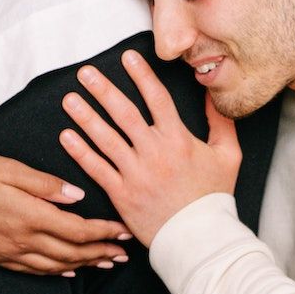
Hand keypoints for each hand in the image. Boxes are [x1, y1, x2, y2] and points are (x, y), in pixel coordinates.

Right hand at [0, 152, 131, 275]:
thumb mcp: (9, 168)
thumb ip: (45, 184)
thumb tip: (77, 196)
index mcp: (29, 216)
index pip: (77, 230)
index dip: (104, 233)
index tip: (124, 230)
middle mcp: (21, 240)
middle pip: (71, 253)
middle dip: (101, 253)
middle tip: (126, 253)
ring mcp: (7, 252)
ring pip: (54, 266)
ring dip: (83, 265)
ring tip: (106, 264)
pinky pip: (32, 270)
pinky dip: (55, 272)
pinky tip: (67, 272)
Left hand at [58, 49, 241, 245]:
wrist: (199, 237)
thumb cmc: (214, 196)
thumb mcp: (228, 155)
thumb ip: (221, 123)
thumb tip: (211, 95)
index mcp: (178, 139)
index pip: (156, 98)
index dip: (141, 75)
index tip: (127, 56)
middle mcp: (154, 152)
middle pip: (124, 113)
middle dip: (103, 90)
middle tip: (85, 72)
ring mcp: (135, 173)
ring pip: (105, 138)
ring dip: (85, 116)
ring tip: (69, 99)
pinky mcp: (122, 194)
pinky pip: (96, 169)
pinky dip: (80, 152)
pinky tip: (66, 136)